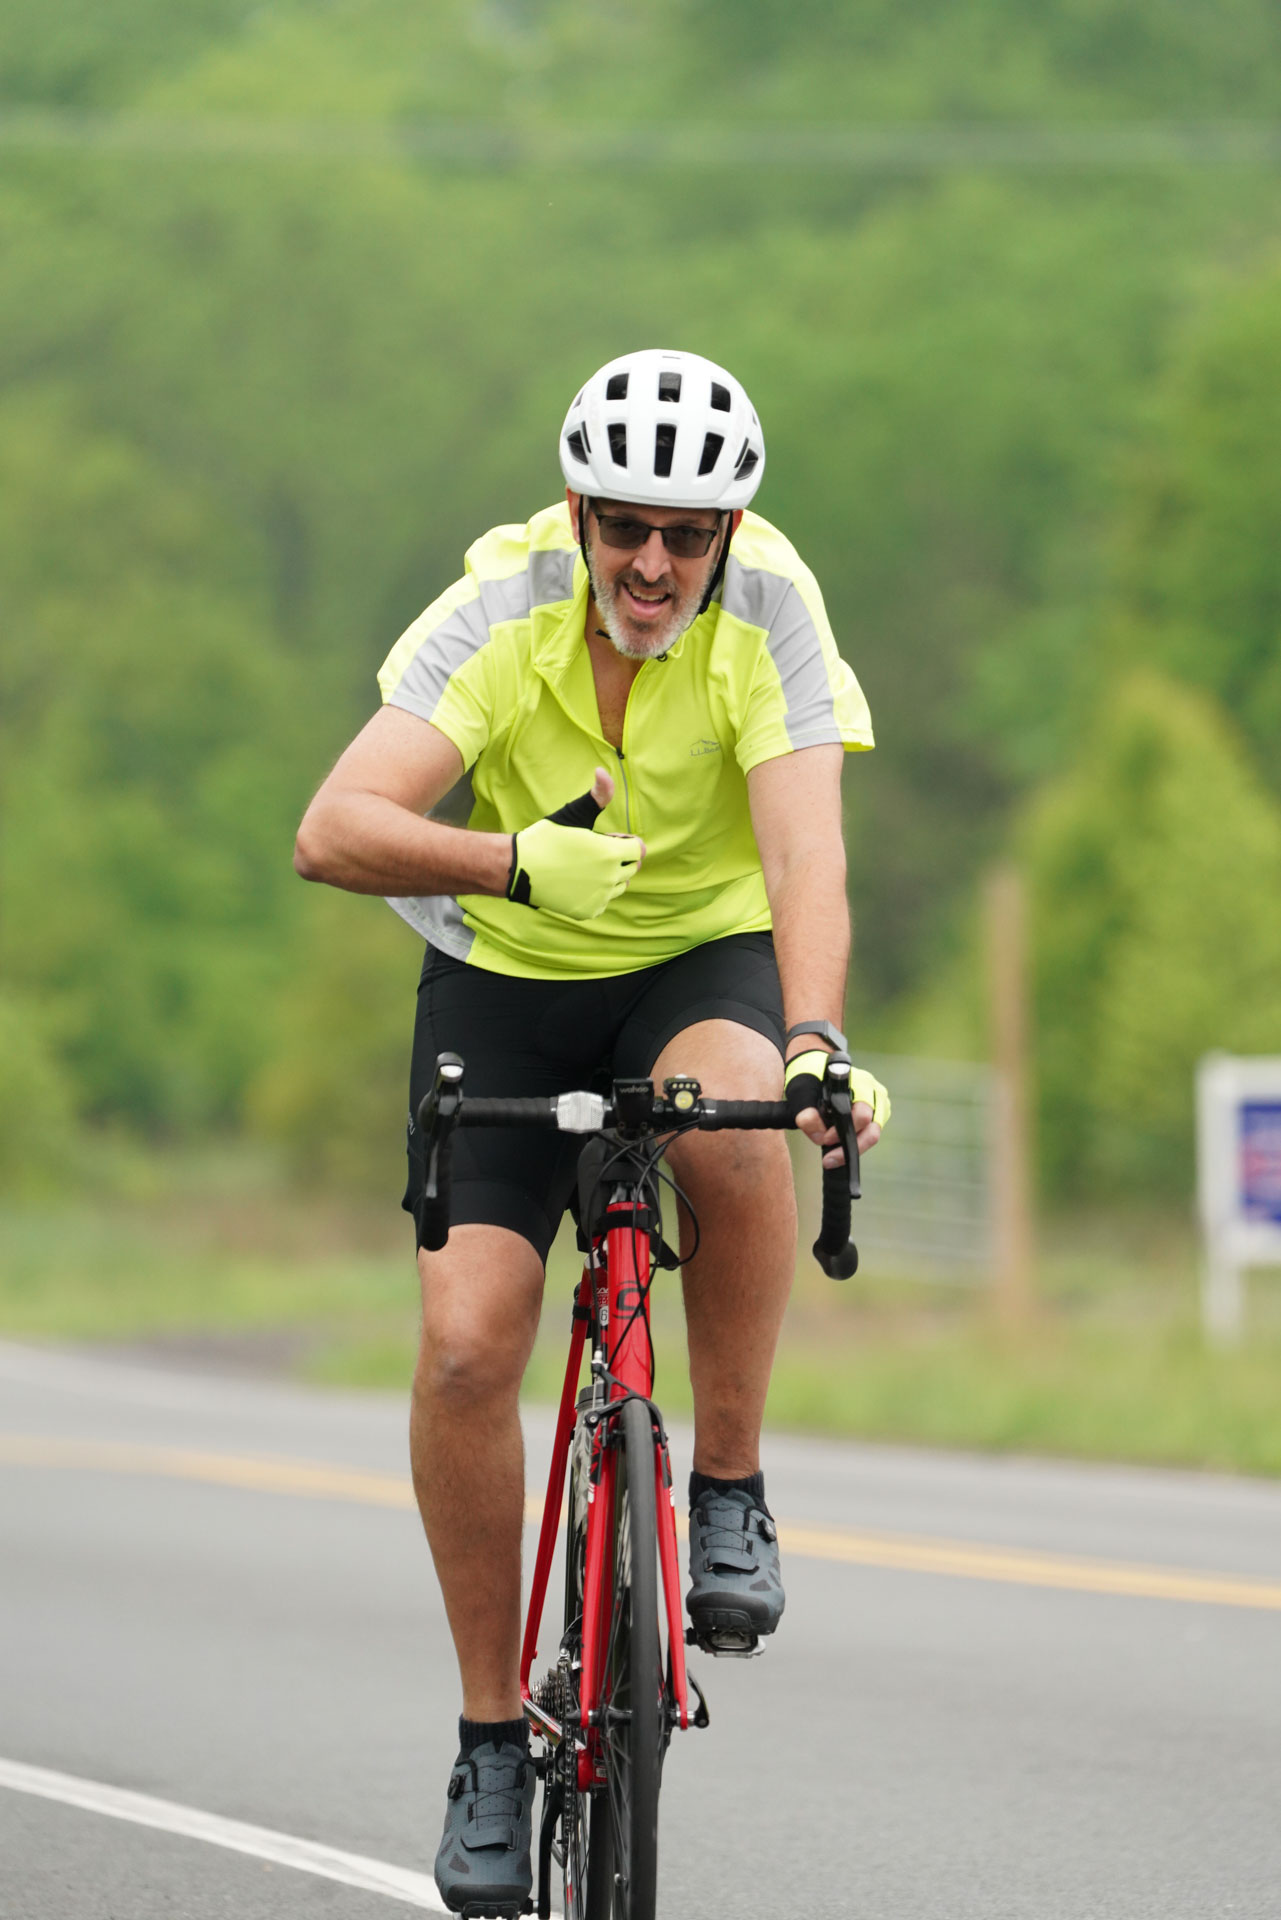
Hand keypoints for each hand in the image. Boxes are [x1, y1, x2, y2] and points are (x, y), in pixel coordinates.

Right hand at [507, 767, 645, 919]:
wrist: (519, 868)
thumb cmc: (547, 837)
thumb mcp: (574, 813)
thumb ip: (597, 794)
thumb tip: (602, 771)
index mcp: (610, 854)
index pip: (639, 849)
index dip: (624, 842)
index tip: (605, 839)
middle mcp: (609, 879)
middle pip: (631, 867)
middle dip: (618, 858)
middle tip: (591, 852)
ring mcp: (600, 897)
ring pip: (620, 885)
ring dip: (611, 876)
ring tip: (585, 867)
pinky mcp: (589, 911)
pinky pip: (605, 900)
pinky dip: (596, 892)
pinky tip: (576, 882)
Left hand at [784, 1053, 889, 1167]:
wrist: (816, 1067)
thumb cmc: (810, 1076)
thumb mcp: (800, 1091)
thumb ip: (805, 1113)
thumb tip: (819, 1136)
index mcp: (859, 1082)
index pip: (862, 1114)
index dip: (842, 1131)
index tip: (824, 1139)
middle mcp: (874, 1092)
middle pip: (872, 1130)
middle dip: (848, 1146)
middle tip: (828, 1157)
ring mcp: (879, 1103)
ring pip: (873, 1135)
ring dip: (852, 1147)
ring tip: (831, 1154)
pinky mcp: (877, 1113)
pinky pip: (870, 1134)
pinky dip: (854, 1143)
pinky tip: (838, 1145)